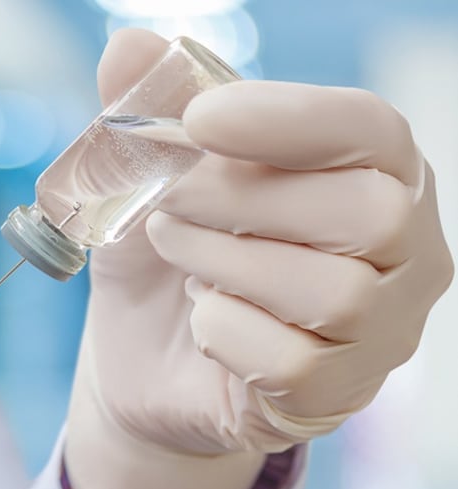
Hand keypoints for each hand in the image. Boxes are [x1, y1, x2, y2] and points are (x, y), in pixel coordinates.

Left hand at [65, 29, 452, 488]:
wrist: (141, 359)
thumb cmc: (165, 255)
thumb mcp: (146, 179)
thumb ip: (150, 112)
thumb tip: (130, 46)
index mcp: (375, 173)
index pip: (372, 131)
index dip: (289, 119)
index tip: (200, 118)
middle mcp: (403, 252)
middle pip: (366, 213)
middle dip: (241, 200)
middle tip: (168, 202)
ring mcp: (379, 332)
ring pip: (333, 294)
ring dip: (226, 265)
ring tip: (177, 253)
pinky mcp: (335, 397)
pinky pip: (294, 365)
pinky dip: (224, 335)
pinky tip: (202, 323)